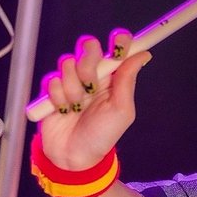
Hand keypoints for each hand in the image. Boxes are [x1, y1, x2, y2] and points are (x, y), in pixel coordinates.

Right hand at [37, 29, 151, 169]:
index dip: (120, 40)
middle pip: (89, 47)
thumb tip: (143, 54)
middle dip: (88, 63)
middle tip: (90, 84)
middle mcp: (93, 75)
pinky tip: (63, 110)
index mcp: (113, 78)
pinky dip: (58, 96)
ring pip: (67, 63)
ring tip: (76, 107)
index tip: (120, 41)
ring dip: (73, 87)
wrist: (74, 156)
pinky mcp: (52, 89)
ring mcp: (71, 80)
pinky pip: (52, 80)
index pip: (117, 49)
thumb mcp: (121, 111)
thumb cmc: (102, 136)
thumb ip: (127, 81)